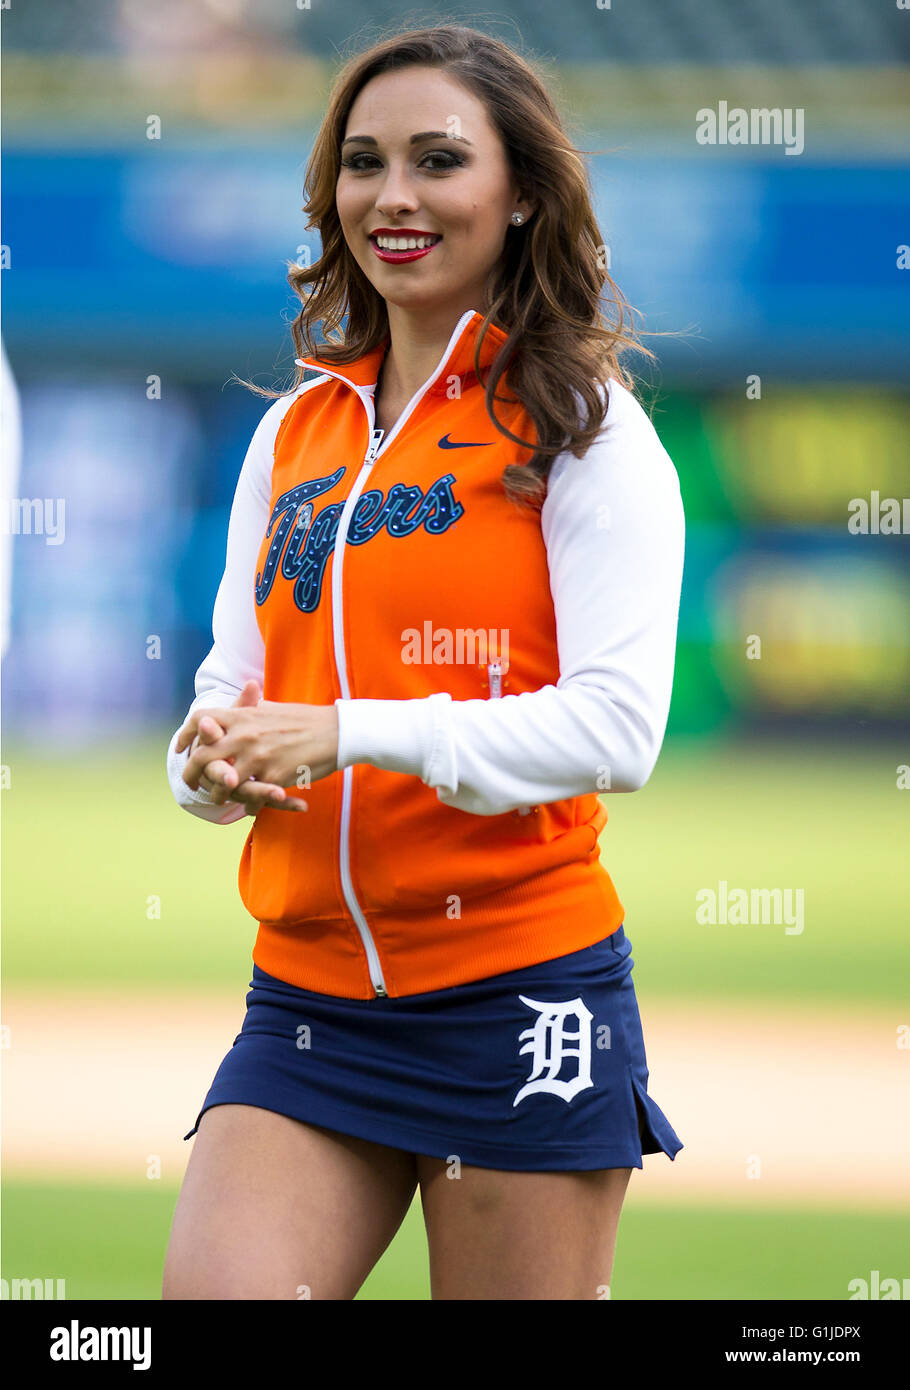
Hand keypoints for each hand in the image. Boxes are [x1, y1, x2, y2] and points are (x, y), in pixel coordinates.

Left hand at [176, 679, 337, 808]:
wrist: (336, 732)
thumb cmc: (305, 719)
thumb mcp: (271, 709)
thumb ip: (249, 709)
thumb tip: (239, 704)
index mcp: (243, 716)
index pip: (201, 720)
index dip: (186, 734)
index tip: (181, 747)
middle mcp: (245, 736)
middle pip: (203, 756)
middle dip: (192, 772)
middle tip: (191, 782)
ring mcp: (258, 758)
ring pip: (224, 783)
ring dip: (219, 794)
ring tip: (220, 799)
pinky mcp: (274, 778)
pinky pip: (253, 798)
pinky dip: (250, 805)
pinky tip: (251, 806)